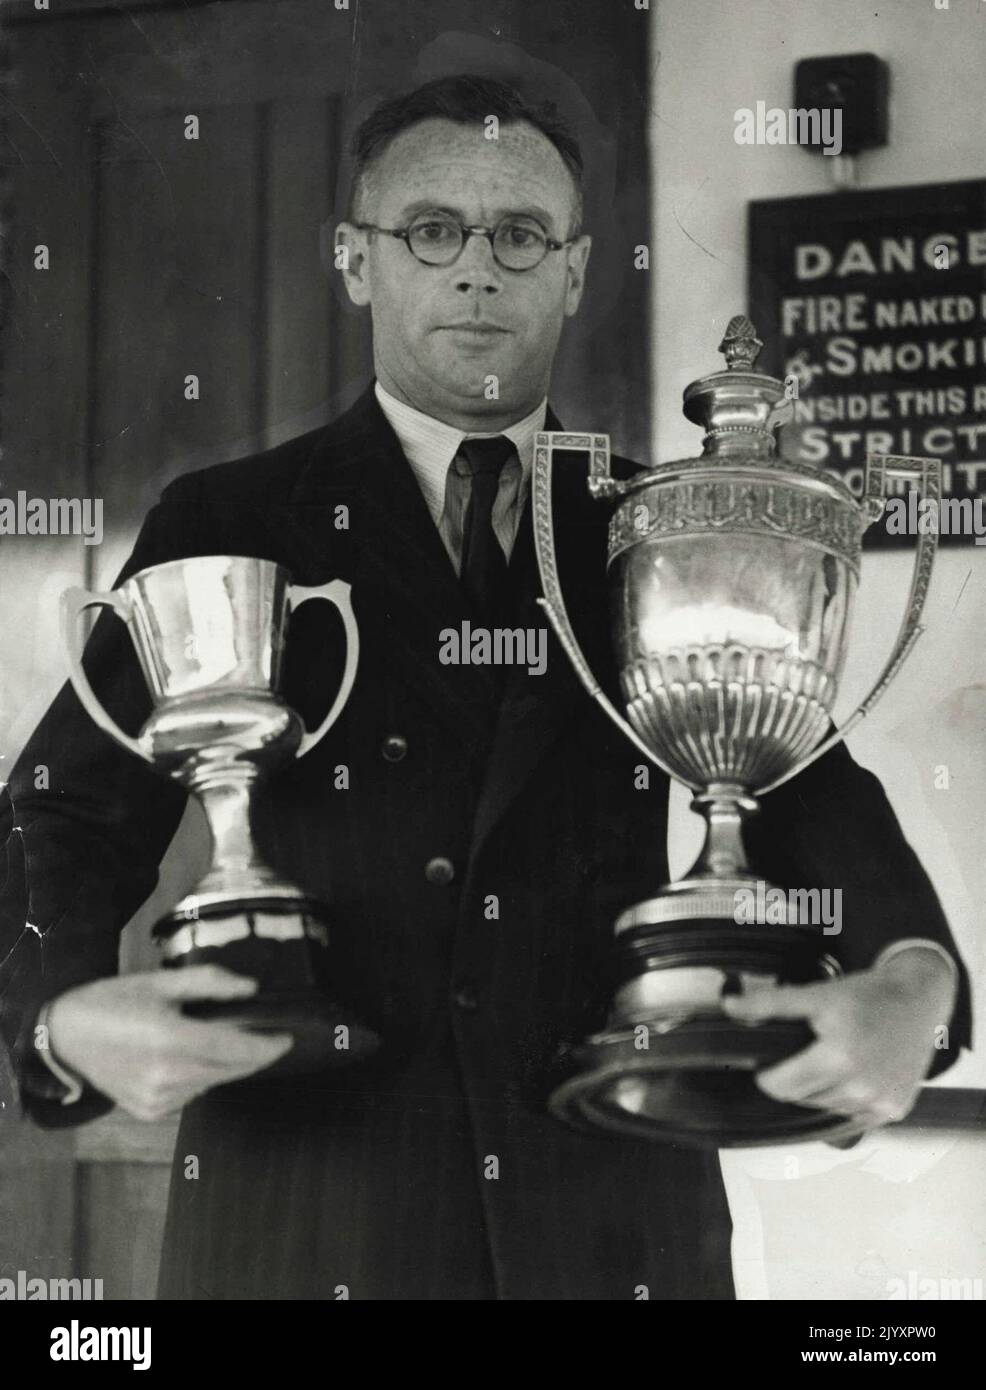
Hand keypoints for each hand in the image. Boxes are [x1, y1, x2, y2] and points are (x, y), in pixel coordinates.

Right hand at [46, 966, 293, 1120]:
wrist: (64, 1037)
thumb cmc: (112, 1002)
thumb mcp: (161, 981)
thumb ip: (210, 983)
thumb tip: (251, 990)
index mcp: (172, 1040)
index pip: (239, 1050)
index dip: (269, 1047)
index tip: (288, 1037)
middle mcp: (168, 1077)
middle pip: (232, 1069)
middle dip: (251, 1054)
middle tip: (259, 1032)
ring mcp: (158, 1100)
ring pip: (214, 1082)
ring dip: (223, 1064)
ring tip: (207, 1038)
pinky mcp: (150, 1113)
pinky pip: (192, 1093)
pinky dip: (199, 1076)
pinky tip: (181, 1058)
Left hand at [721, 947, 957, 1128]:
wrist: (918, 999)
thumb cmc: (868, 996)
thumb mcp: (817, 994)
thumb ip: (771, 1004)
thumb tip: (731, 1008)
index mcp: (839, 1057)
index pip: (782, 1087)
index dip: (769, 1076)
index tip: (770, 1065)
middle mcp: (862, 1085)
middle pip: (802, 1099)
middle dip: (795, 1080)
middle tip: (806, 1055)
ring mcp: (880, 1102)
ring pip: (827, 1109)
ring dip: (822, 1090)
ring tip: (833, 1060)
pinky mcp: (894, 1110)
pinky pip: (854, 1116)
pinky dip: (847, 1100)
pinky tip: (854, 1075)